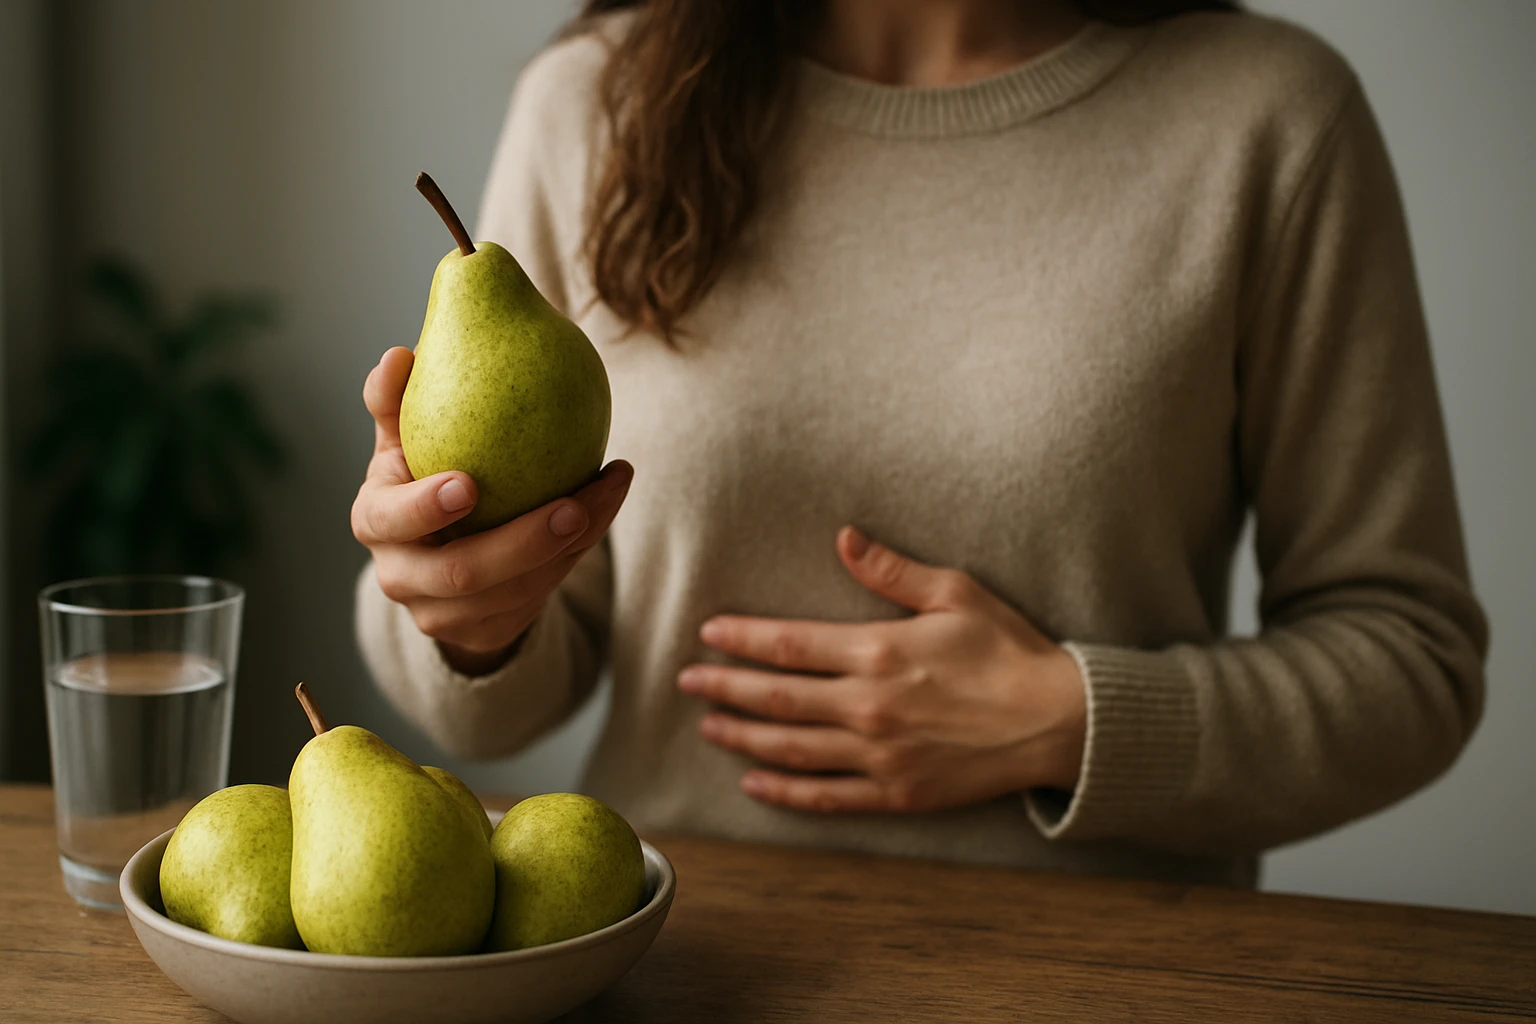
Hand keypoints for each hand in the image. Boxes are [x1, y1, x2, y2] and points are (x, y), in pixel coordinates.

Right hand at [352, 347, 631, 674]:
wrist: (439, 553)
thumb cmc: (422, 473)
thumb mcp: (404, 439)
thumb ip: (396, 400)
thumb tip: (400, 354)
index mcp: (375, 522)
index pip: (391, 520)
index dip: (425, 507)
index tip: (470, 482)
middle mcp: (401, 577)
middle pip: (463, 573)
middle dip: (523, 544)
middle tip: (573, 507)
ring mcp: (443, 615)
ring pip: (516, 592)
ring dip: (571, 545)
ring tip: (609, 490)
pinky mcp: (486, 632)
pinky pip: (540, 598)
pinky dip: (577, 553)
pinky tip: (606, 505)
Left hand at [680, 527, 1085, 813]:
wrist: (1059, 722)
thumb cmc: (1008, 649)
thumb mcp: (955, 593)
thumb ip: (892, 570)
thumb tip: (843, 538)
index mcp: (878, 651)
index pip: (789, 644)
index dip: (743, 639)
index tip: (708, 632)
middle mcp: (869, 707)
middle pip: (777, 698)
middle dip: (725, 687)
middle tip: (687, 680)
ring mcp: (880, 756)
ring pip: (791, 748)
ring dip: (744, 736)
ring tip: (709, 725)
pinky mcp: (897, 793)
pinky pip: (826, 797)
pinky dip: (785, 792)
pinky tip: (755, 784)